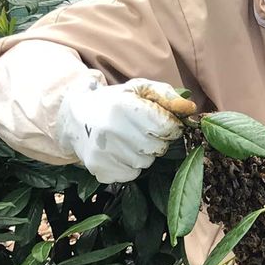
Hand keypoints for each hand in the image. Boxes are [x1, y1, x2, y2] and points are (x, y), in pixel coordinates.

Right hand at [56, 78, 195, 182]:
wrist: (75, 116)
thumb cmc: (115, 102)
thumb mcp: (139, 89)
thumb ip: (167, 96)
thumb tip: (189, 109)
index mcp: (124, 107)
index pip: (167, 128)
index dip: (170, 127)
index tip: (161, 123)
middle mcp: (111, 130)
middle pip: (158, 148)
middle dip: (155, 141)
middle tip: (140, 131)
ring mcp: (103, 152)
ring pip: (146, 163)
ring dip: (143, 154)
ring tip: (127, 140)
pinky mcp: (99, 169)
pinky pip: (131, 175)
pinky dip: (129, 166)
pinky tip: (118, 152)